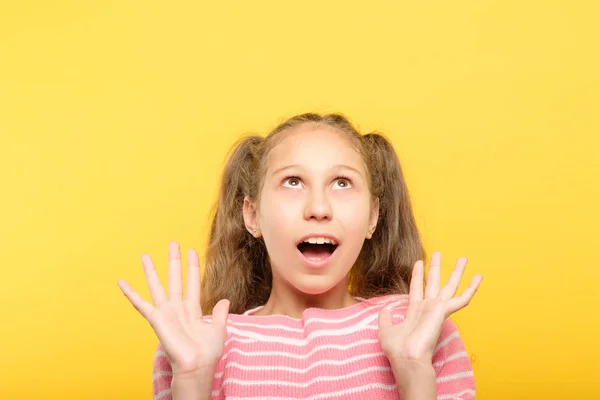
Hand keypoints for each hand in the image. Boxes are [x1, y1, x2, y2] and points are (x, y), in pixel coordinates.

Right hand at [118, 241, 229, 376]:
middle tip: (173, 243)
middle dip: (174, 261)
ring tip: (145, 255)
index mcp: (192, 309)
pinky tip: (122, 282)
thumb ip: (220, 314)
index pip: (193, 282)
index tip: (192, 250)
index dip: (192, 266)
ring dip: (151, 271)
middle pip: (175, 278)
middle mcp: (177, 308)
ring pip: (157, 287)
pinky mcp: (157, 320)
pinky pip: (141, 305)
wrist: (198, 367)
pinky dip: (131, 294)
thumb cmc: (208, 353)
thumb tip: (225, 301)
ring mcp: (166, 313)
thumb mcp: (219, 329)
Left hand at [378, 252, 481, 365]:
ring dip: (456, 272)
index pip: (417, 288)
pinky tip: (478, 277)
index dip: (417, 275)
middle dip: (436, 268)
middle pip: (434, 283)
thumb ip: (385, 318)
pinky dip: (472, 288)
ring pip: (450, 286)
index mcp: (414, 311)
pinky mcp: (444, 311)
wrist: (407, 358)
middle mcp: (428, 308)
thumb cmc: (397, 349)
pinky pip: (462, 299)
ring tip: (463, 258)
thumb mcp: (385, 330)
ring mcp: (437, 309)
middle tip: (439, 252)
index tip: (419, 261)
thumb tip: (384, 309)